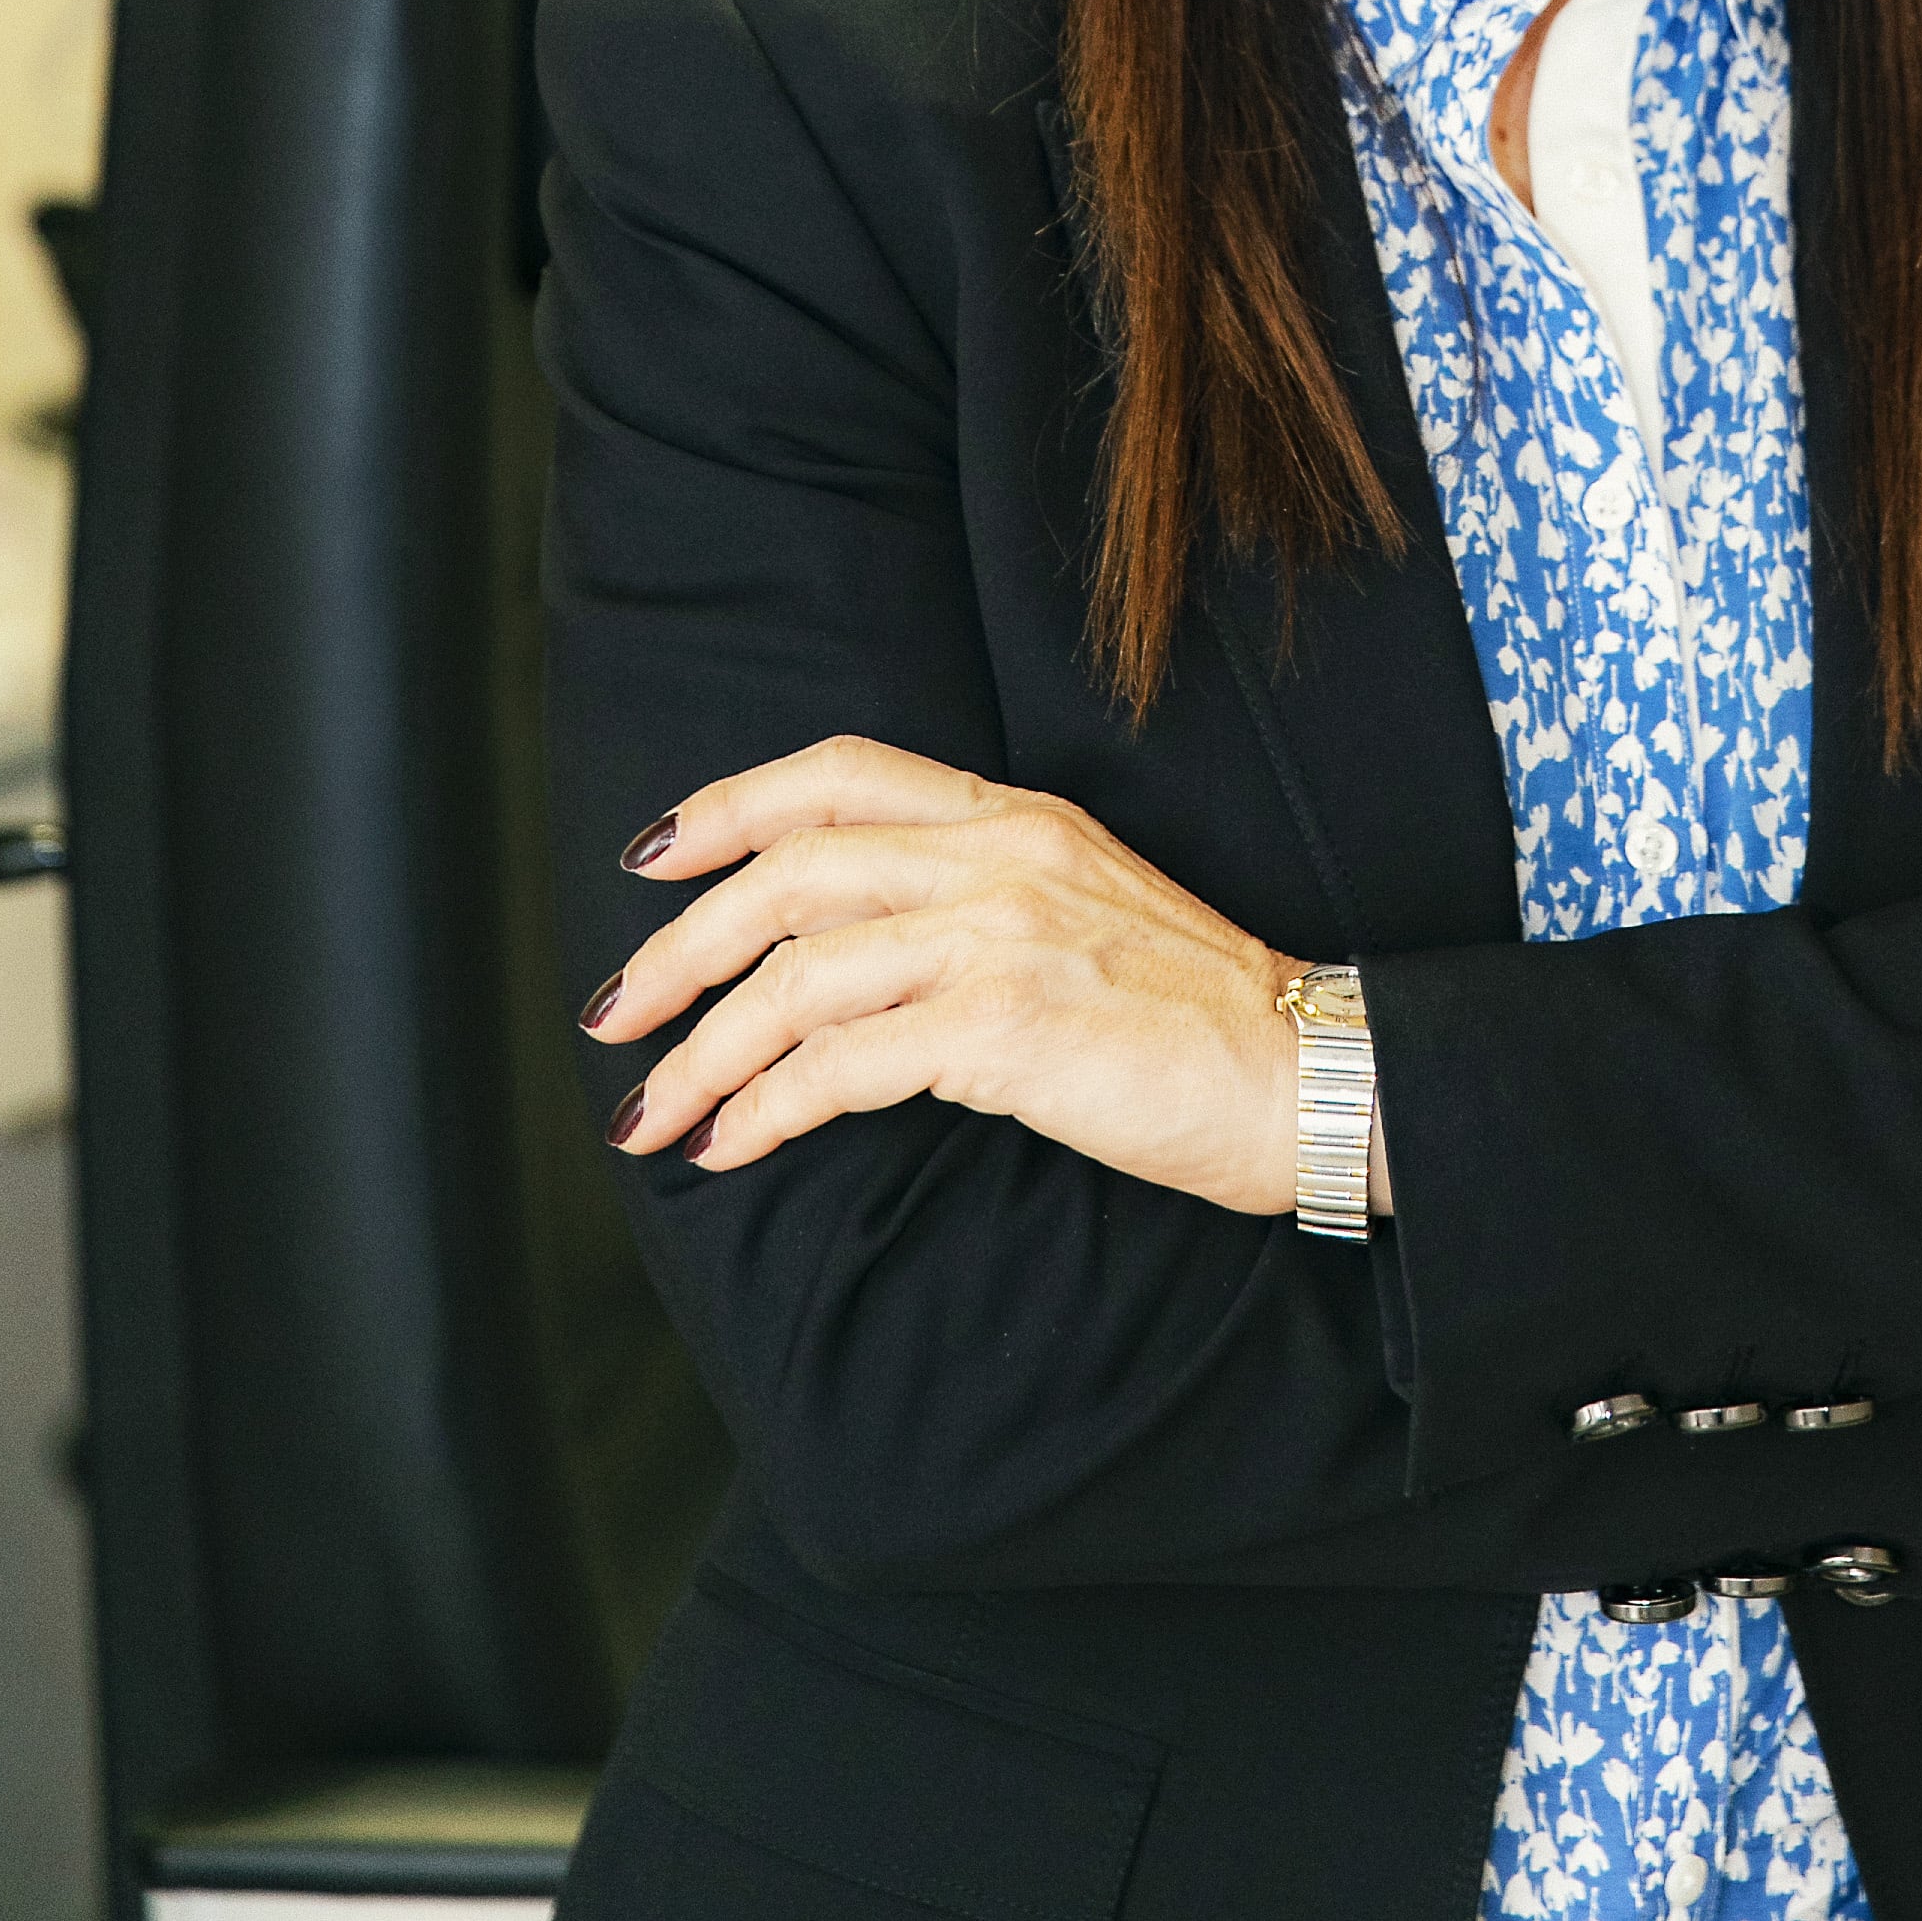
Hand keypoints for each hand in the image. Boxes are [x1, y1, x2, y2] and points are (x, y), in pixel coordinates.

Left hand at [583, 732, 1309, 1204]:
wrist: (1306, 1074)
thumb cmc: (1192, 1016)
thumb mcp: (1079, 911)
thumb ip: (976, 899)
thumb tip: (849, 951)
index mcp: (1015, 816)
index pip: (841, 773)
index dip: (728, 807)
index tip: (648, 857)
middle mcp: (999, 855)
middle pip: (790, 871)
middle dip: (679, 947)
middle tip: (614, 1015)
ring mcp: (1002, 936)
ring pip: (796, 974)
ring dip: (702, 1049)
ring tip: (652, 1114)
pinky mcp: (1005, 1029)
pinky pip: (841, 1065)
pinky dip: (766, 1108)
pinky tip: (732, 1147)